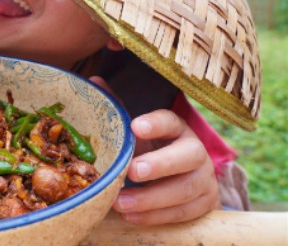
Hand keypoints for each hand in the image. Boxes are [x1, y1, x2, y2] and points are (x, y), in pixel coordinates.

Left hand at [90, 77, 220, 224]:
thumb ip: (117, 109)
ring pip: (185, 189)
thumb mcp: (135, 132)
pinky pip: (183, 213)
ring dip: (151, 199)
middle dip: (160, 165)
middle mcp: (195, 150)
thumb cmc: (150, 149)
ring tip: (120, 203)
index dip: (156, 123)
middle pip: (187, 155)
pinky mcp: (205, 203)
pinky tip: (131, 216)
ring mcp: (204, 178)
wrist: (181, 179)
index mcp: (177, 128)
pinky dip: (156, 216)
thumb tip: (92, 81)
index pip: (171, 121)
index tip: (136, 126)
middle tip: (132, 172)